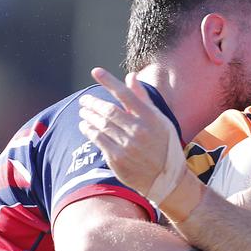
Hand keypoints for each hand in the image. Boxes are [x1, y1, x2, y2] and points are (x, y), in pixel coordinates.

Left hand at [77, 68, 187, 202]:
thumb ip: (142, 98)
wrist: (166, 179)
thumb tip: (130, 76)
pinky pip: (98, 140)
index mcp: (151, 117)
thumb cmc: (163, 144)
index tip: (96, 71)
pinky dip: (89, 131)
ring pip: (101, 125)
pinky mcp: (118, 159)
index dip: (109, 81)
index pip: (125, 94)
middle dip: (92, 102)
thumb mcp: (159, 119)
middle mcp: (139, 130)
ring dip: (88, 116)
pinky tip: (85, 126)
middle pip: (108, 110)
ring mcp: (128, 146)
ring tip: (83, 112)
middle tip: (84, 100)